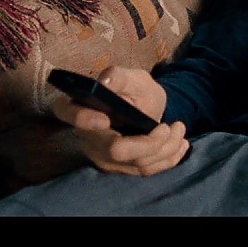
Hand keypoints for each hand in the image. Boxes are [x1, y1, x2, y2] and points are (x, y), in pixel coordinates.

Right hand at [50, 65, 189, 175]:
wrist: (150, 110)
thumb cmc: (137, 92)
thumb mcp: (133, 78)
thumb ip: (120, 77)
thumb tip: (105, 81)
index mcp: (81, 106)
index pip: (66, 112)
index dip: (82, 118)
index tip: (104, 118)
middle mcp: (87, 136)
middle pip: (114, 149)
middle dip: (149, 142)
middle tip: (169, 126)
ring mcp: (103, 156)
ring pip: (136, 162)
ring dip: (166, 147)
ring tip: (180, 128)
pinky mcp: (121, 169)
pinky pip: (147, 170)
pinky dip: (170, 157)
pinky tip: (181, 143)